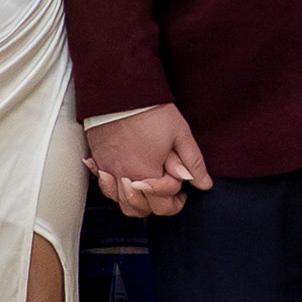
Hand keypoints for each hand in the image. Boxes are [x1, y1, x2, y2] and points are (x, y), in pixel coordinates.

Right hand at [86, 104, 210, 219]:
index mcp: (146, 173)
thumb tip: (202, 183)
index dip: (177, 197)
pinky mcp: (99, 161)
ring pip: (122, 202)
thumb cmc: (148, 110)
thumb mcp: (180, 134)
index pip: (163, 203)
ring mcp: (109, 170)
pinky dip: (115, 188)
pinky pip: (105, 187)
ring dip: (137, 201)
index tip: (183, 191)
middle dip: (158, 205)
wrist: (120, 92)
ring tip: (149, 189)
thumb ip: (192, 162)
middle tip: (169, 194)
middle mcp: (124, 177)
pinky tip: (125, 179)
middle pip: (141, 209)